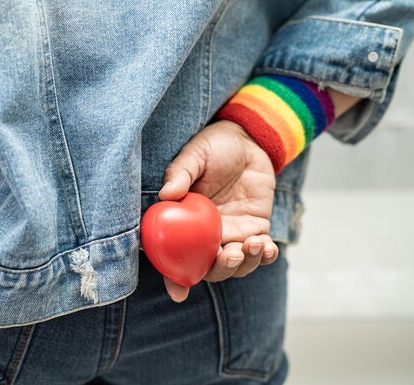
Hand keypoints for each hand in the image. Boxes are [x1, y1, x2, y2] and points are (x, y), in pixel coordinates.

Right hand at [158, 119, 277, 301]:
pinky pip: (261, 253)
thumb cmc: (214, 146)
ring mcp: (231, 234)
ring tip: (254, 243)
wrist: (249, 139)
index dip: (173, 277)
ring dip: (246, 263)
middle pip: (208, 268)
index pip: (174, 255)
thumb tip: (166, 194)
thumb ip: (180, 173)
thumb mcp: (194, 154)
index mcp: (183, 222)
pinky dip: (266, 255)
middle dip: (221, 269)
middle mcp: (205, 234)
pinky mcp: (255, 229)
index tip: (178, 294)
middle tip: (232, 253)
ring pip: (236, 265)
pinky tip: (267, 245)